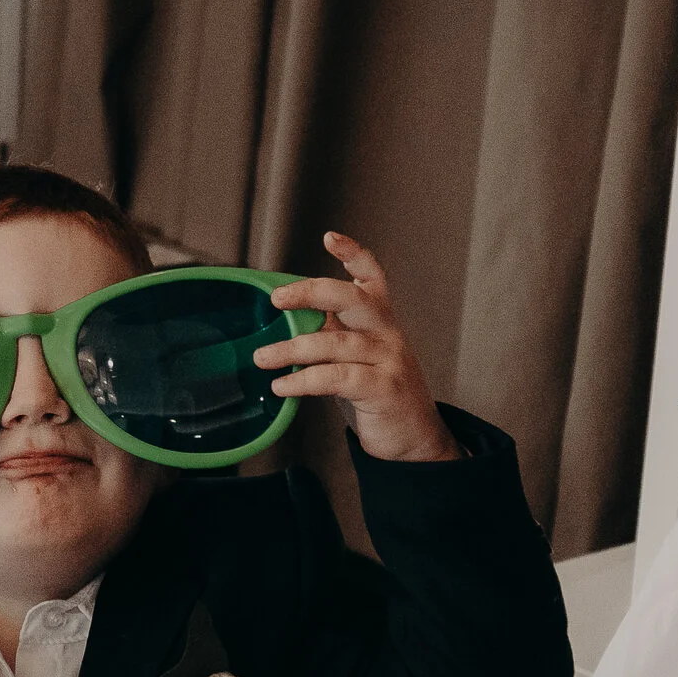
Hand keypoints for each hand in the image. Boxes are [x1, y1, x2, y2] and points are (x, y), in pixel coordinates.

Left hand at [252, 233, 459, 462]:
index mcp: (381, 319)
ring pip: (335, 342)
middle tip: (277, 300)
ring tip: (262, 358)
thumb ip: (332, 334)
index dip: (353, 254)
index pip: (371, 276)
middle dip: (311, 293)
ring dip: (292, 349)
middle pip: (352, 298)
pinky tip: (282, 385)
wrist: (414, 438)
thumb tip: (287, 321)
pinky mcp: (383, 388)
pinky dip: (303, 380)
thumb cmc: (378, 392)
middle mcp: (388, 332)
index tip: (330, 238)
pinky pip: (336, 377)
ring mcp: (388, 359)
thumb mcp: (358, 355)